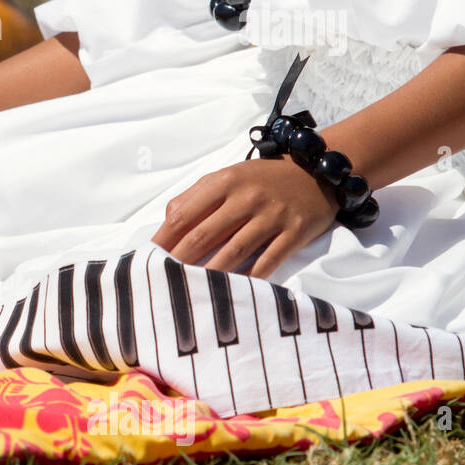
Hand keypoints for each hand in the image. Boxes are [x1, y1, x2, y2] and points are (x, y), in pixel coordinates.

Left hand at [151, 157, 338, 278]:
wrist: (316, 172)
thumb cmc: (261, 180)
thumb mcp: (226, 177)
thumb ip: (194, 197)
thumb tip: (167, 223)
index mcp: (223, 182)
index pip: (182, 215)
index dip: (163, 240)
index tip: (148, 258)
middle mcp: (246, 198)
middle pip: (203, 236)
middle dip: (179, 262)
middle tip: (163, 282)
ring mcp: (272, 216)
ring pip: (233, 253)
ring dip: (209, 275)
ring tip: (191, 292)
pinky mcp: (294, 233)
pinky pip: (267, 262)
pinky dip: (248, 279)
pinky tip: (231, 291)